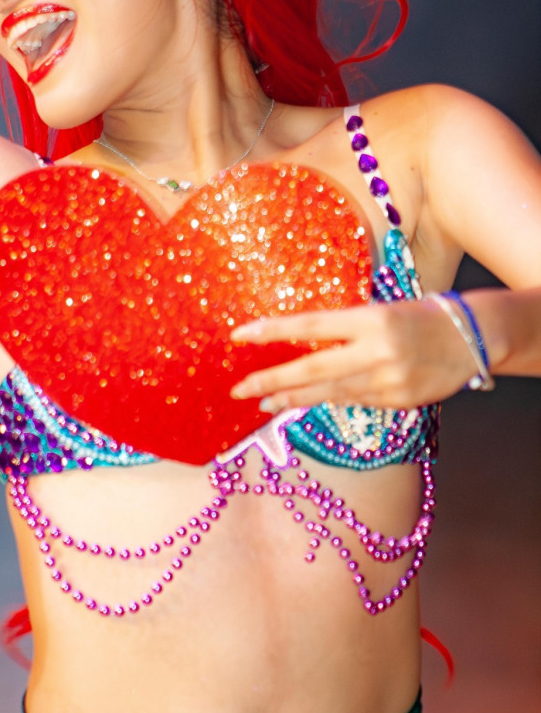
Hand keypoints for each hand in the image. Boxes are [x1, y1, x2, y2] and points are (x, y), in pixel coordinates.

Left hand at [229, 300, 477, 411]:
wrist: (473, 337)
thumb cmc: (420, 315)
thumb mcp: (381, 310)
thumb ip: (345, 330)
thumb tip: (302, 347)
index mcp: (370, 319)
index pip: (310, 325)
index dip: (273, 331)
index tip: (240, 335)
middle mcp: (377, 351)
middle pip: (313, 369)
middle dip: (272, 380)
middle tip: (240, 388)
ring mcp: (388, 380)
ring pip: (329, 394)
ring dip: (293, 398)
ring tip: (264, 401)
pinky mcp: (398, 402)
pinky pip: (355, 402)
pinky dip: (330, 401)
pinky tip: (307, 401)